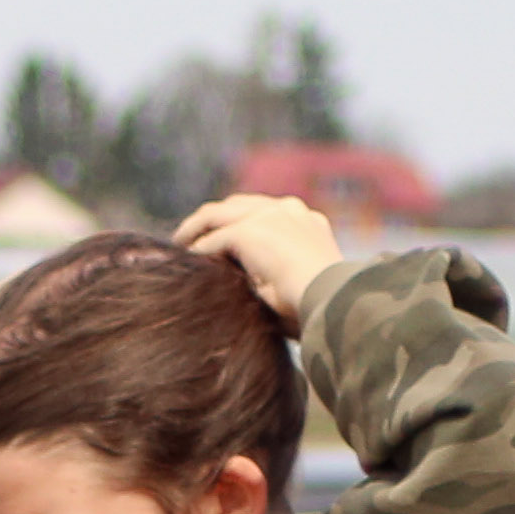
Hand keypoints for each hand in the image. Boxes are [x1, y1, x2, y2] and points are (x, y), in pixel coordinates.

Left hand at [171, 194, 347, 323]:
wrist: (334, 302)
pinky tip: (186, 264)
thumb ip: (280, 273)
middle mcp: (288, 211)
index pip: (264, 212)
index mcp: (306, 221)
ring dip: (195, 230)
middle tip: (192, 238)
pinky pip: (213, 240)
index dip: (239, 222)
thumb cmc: (324, 308)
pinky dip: (197, 251)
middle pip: (237, 205)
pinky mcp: (249, 232)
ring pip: (217, 215)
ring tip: (179, 246)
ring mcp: (268, 217)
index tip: (223, 240)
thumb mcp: (303, 282)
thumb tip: (255, 287)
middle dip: (212, 219)